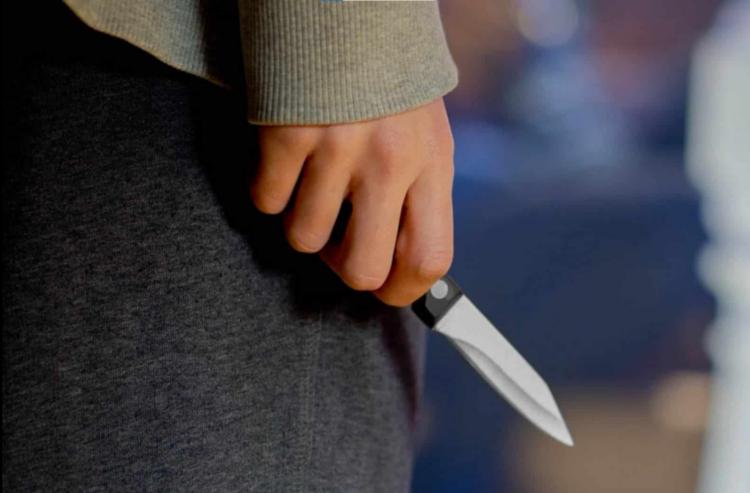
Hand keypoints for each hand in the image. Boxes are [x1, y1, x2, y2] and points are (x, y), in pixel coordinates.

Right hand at [250, 98, 453, 306]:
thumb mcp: (426, 132)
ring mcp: (336, 149)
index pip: (429, 258)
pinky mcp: (286, 134)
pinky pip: (265, 202)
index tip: (384, 287)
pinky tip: (286, 156)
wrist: (347, 6)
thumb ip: (418, 193)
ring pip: (303, 239)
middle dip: (343, 266)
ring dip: (301, 219)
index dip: (403, 291)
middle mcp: (389, 161)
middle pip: (362, 269)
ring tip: (311, 179)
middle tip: (338, 237)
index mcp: (432, 162)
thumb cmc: (388, 78)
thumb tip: (401, 259)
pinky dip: (269, 188)